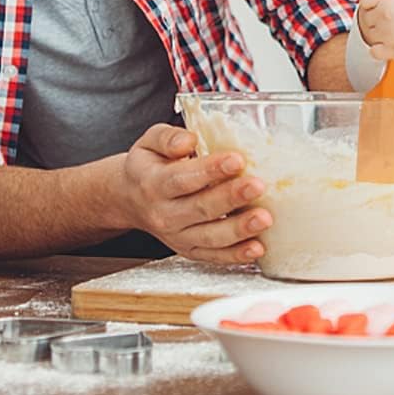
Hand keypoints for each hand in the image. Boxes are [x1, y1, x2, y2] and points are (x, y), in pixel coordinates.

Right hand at [115, 124, 271, 264]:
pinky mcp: (190, 250)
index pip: (182, 178)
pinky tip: (257, 248)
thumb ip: (167, 138)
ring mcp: (177, 236)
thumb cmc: (148, 167)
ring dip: (239, 229)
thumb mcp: (148, 143)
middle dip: (231, 197)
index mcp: (153, 184)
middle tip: (258, 186)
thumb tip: (188, 141)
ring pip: (210, 236)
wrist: (129, 199)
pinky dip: (236, 255)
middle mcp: (164, 214)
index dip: (210, 170)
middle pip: (200, 208)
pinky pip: (213, 256)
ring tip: (264, 218)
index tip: (237, 160)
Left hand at [359, 0, 393, 65]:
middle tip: (389, 25)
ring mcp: (387, 33)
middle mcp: (386, 14)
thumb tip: (388, 6)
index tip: (377, 8)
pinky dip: (380, 51)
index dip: (371, 4)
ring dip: (378, 36)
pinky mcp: (392, 51)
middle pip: (366, 17)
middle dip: (375, 21)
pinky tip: (393, 48)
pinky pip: (373, 51)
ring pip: (369, 35)